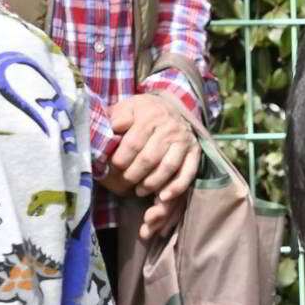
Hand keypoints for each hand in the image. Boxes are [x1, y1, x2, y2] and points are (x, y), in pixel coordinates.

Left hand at [99, 89, 203, 239]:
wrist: (171, 107)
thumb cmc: (141, 113)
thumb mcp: (126, 108)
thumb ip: (115, 118)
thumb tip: (110, 130)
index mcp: (150, 115)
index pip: (133, 144)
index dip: (120, 161)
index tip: (112, 169)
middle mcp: (170, 127)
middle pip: (148, 159)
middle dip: (133, 176)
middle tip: (124, 183)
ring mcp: (184, 140)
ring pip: (167, 168)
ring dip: (151, 184)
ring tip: (139, 190)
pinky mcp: (195, 152)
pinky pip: (187, 173)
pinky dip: (176, 187)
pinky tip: (163, 197)